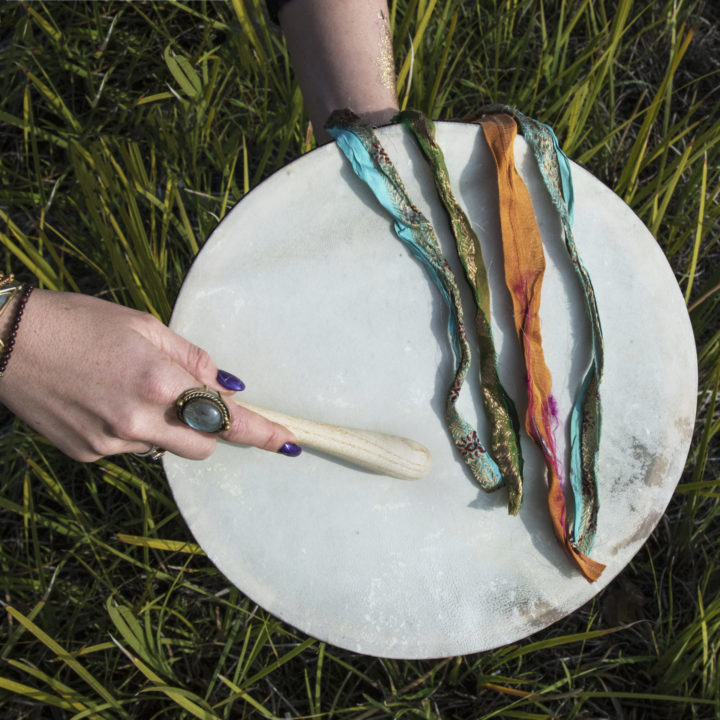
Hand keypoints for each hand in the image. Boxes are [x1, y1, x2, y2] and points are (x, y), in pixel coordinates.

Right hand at [0, 290, 295, 461]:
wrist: (4, 342)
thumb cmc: (78, 322)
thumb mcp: (143, 326)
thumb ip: (191, 358)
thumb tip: (226, 386)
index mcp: (158, 381)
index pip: (224, 418)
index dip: (259, 432)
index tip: (286, 441)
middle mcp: (138, 420)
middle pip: (202, 445)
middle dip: (206, 428)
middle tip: (185, 398)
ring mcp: (110, 442)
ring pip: (163, 446)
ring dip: (164, 426)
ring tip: (127, 389)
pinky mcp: (88, 453)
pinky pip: (129, 448)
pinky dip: (130, 429)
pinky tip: (103, 400)